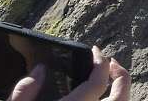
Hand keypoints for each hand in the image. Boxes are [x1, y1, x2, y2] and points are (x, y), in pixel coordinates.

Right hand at [10, 46, 130, 100]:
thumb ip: (25, 91)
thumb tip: (39, 69)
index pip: (99, 82)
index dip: (100, 62)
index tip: (96, 51)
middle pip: (122, 98)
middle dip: (122, 77)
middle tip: (111, 63)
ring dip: (121, 91)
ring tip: (109, 79)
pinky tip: (98, 96)